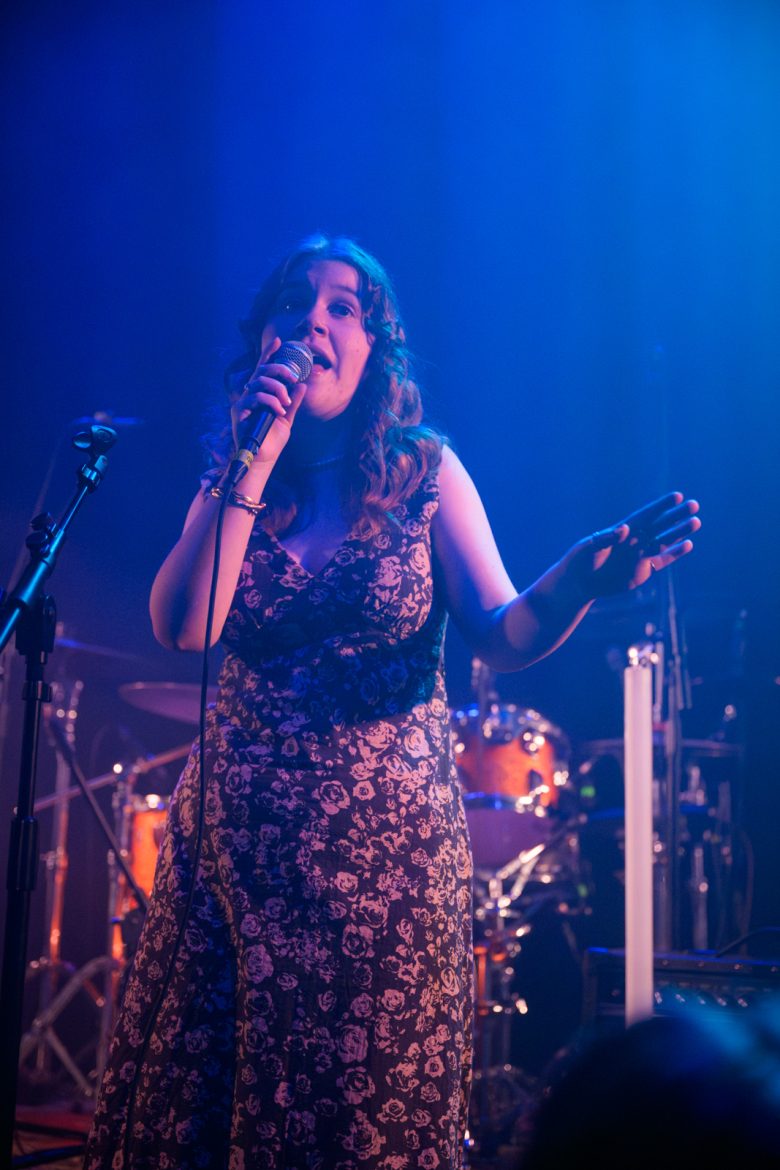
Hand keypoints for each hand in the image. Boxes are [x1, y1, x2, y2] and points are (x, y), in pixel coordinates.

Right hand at [230, 340, 307, 465]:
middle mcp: (250, 394)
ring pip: (259, 382)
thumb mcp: (287, 418)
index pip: (264, 369)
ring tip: (285, 402)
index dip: (269, 354)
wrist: (264, 457)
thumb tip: (302, 386)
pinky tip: (278, 411)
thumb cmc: (272, 439)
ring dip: (277, 388)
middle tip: (293, 378)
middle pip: (262, 371)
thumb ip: (293, 402)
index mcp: (261, 394)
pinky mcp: (239, 411)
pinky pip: (255, 398)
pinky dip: (270, 402)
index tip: (278, 341)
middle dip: (279, 370)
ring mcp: (243, 402)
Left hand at [563, 491, 700, 598]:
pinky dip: (675, 553)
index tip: (677, 496)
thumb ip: (607, 538)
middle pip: (659, 525)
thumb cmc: (581, 561)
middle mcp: (635, 540)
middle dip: (676, 515)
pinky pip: (662, 560)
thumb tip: (624, 528)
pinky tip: (689, 544)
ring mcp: (640, 555)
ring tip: (696, 522)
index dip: (661, 506)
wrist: (580, 583)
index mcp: (623, 530)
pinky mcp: (642, 570)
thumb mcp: (590, 548)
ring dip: (680, 532)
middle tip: (694, 505)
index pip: (646, 515)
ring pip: (664, 541)